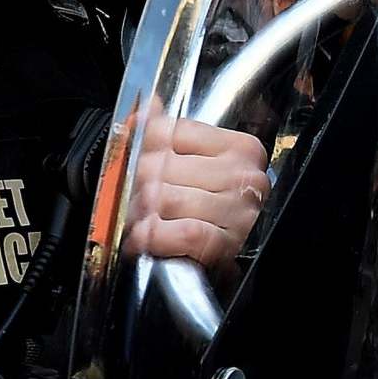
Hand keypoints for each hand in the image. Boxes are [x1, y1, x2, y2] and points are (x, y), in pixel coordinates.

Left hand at [125, 109, 269, 269]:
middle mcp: (243, 176)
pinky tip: (145, 237)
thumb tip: (148, 105)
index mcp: (237, 149)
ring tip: (140, 223)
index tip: (140, 171)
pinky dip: (153, 237)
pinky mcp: (225, 243)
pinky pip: (179, 231)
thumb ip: (166, 136)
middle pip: (160, 166)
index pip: (169, 131)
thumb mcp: (187, 168)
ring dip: (139, 215)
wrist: (216, 272)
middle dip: (136, 188)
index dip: (143, 152)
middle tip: (134, 204)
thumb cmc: (201, 216)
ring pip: (164, 198)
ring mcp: (238, 210)